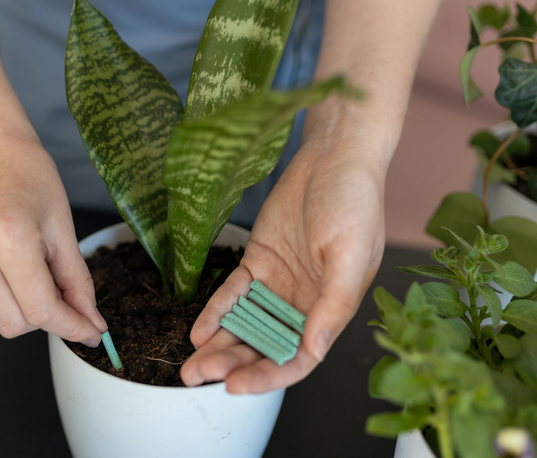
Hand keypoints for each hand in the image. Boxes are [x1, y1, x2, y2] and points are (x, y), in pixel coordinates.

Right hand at [0, 129, 106, 344]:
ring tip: (20, 272)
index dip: (70, 326)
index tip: (88, 332)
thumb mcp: (65, 231)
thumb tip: (92, 326)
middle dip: (40, 317)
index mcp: (9, 235)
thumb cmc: (33, 181)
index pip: (41, 309)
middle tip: (50, 289)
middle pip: (10, 324)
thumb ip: (78, 284)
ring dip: (11, 309)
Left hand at [180, 142, 385, 392]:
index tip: (236, 386)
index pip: (298, 358)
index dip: (268, 376)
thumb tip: (314, 348)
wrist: (333, 158)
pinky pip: (233, 293)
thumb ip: (334, 304)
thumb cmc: (355, 203)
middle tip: (198, 374)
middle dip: (233, 364)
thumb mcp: (351, 255)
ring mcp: (278, 285)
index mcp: (331, 310)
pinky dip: (216, 311)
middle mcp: (302, 305)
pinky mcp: (257, 263)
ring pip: (245, 325)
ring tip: (190, 363)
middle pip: (265, 346)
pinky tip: (197, 329)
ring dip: (219, 344)